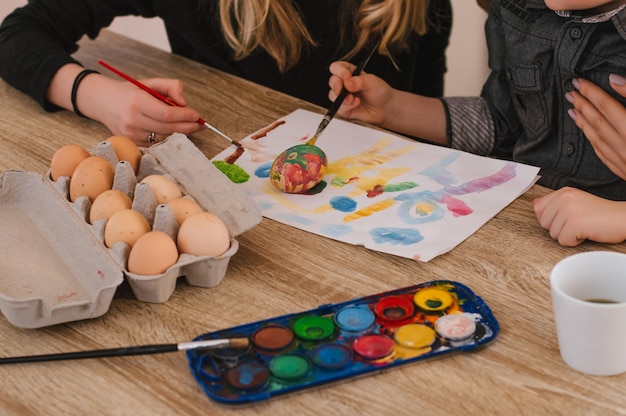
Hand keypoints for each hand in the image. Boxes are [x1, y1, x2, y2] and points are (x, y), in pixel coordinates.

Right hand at [84, 75, 203, 145]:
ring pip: (163, 137)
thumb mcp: (150, 82)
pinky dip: (167, 137)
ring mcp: (131, 134)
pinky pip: (156, 143)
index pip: (167, 114)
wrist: (103, 102)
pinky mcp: (131, 142)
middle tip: (199, 124)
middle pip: (167, 129)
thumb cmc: (130, 92)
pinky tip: (171, 130)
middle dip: (187, 127)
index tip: (197, 115)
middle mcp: (132, 120)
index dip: (185, 116)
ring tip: (187, 125)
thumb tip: (184, 102)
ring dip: (178, 132)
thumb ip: (170, 86)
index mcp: (137, 102)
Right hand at [328, 61, 394, 125]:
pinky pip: (338, 107)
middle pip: (332, 81)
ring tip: (354, 99)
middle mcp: (344, 84)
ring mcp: (343, 97)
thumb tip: (348, 82)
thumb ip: (360, 81)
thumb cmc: (380, 92)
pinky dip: (347, 106)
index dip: (339, 70)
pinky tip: (356, 103)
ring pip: (332, 95)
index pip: (337, 67)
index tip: (346, 76)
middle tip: (344, 89)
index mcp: (350, 72)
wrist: (385, 108)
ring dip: (342, 98)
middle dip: (337, 85)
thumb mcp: (373, 82)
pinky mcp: (343, 108)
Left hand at [533, 187, 625, 245]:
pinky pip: (563, 241)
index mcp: (563, 192)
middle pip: (544, 223)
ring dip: (568, 235)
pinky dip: (574, 242)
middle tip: (578, 223)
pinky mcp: (575, 223)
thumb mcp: (575, 203)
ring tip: (583, 227)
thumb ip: (554, 204)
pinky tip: (586, 233)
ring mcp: (569, 210)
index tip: (567, 217)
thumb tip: (534, 204)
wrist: (623, 218)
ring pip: (553, 234)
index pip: (539, 208)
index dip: (552, 218)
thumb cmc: (601, 214)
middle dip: (559, 228)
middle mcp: (564, 198)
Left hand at [567, 76, 625, 179]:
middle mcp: (625, 147)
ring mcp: (625, 162)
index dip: (591, 93)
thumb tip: (615, 80)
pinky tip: (589, 137)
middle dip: (583, 105)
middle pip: (598, 122)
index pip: (607, 106)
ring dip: (583, 123)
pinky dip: (593, 143)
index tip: (577, 82)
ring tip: (572, 110)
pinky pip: (604, 155)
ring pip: (597, 139)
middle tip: (569, 92)